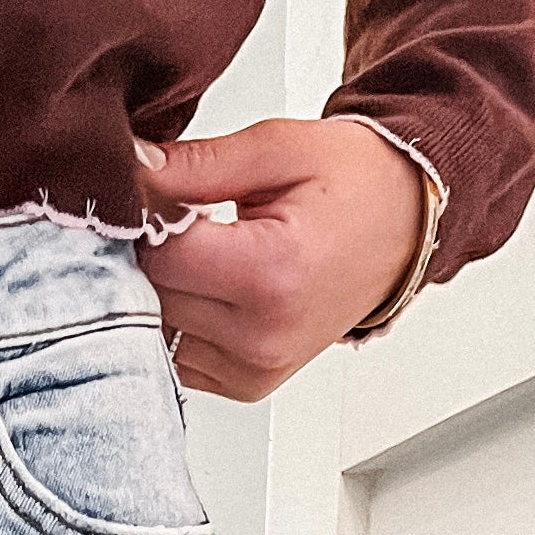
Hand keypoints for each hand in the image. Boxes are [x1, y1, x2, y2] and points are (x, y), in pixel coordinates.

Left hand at [135, 118, 427, 399]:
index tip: (154, 191)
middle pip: (153, 297)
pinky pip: (178, 356)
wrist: (402, 228)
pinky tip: (208, 286)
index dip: (143, 217)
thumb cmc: (354, 185)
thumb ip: (198, 164)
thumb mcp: (278, 148)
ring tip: (200, 250)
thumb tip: (132, 168)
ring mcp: (254, 370)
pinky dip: (179, 321)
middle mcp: (262, 336)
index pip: (161, 255)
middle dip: (148, 253)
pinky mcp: (247, 386)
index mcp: (272, 274)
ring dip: (159, 290)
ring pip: (156, 331)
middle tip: (176, 214)